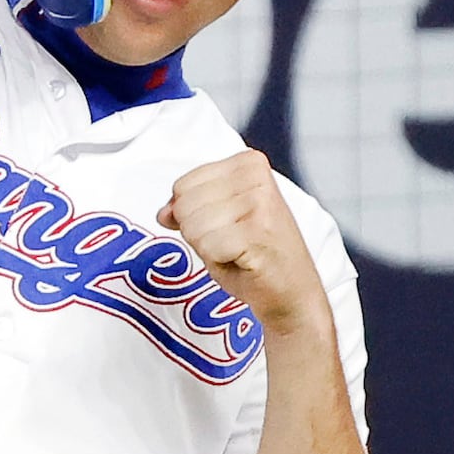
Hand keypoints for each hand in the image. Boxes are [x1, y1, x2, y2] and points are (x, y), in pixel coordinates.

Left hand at [159, 150, 330, 339]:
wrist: (290, 290)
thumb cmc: (254, 254)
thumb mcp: (217, 220)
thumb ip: (188, 207)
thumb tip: (164, 212)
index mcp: (248, 164)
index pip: (183, 184)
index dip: (191, 214)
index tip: (223, 225)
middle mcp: (257, 177)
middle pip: (184, 203)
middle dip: (197, 231)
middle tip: (230, 241)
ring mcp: (260, 203)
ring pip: (192, 225)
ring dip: (208, 247)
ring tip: (236, 250)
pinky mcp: (258, 231)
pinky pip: (207, 246)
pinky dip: (217, 260)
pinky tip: (242, 259)